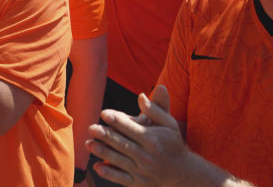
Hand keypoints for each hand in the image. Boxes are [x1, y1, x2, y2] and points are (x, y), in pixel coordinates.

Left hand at [87, 85, 201, 186]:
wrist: (183, 173)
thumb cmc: (173, 144)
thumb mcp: (169, 124)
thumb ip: (155, 109)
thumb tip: (141, 95)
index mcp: (152, 139)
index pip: (131, 128)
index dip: (117, 120)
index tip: (104, 114)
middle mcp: (147, 156)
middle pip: (122, 144)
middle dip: (105, 136)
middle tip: (91, 128)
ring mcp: (142, 171)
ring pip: (119, 160)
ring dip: (103, 152)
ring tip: (89, 144)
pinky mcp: (139, 183)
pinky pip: (122, 178)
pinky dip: (109, 173)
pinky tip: (97, 166)